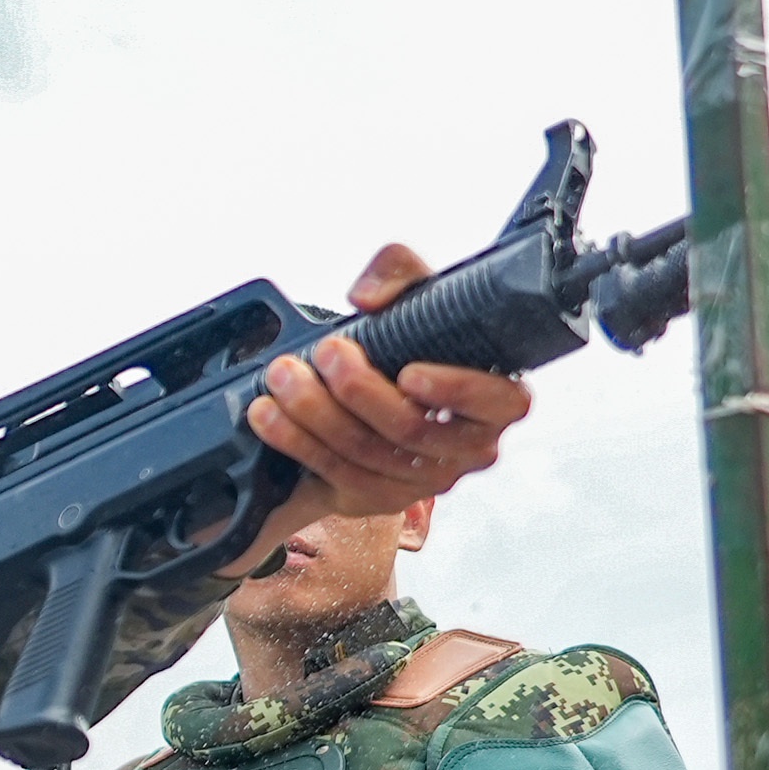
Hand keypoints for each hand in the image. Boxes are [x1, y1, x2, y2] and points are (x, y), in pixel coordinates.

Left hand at [229, 245, 537, 568]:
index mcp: (496, 398)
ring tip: (282, 376)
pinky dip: (296, 441)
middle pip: (413, 430)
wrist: (375, 389)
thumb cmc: (412, 338)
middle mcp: (469, 447)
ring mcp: (426, 480)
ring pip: (367, 454)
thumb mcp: (415, 292)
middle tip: (324, 351)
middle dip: (359, 390)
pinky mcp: (381, 497)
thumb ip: (399, 272)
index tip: (408, 372)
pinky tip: (268, 414)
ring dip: (315, 413)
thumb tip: (366, 298)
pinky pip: (337, 474)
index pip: (500, 403)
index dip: (457, 391)